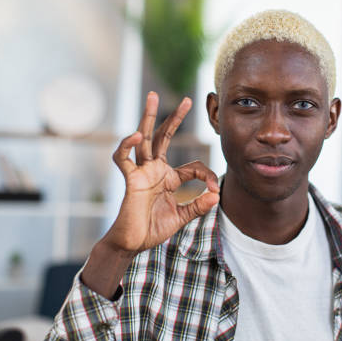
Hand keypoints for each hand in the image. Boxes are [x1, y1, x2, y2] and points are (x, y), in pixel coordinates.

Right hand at [105, 91, 219, 254]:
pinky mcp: (130, 180)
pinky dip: (127, 146)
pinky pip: (124, 159)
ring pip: (145, 139)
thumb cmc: (153, 228)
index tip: (216, 189)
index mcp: (169, 178)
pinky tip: (136, 135)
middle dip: (175, 118)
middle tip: (187, 100)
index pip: (194, 166)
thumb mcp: (182, 217)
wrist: (132, 243)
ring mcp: (142, 172)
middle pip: (165, 137)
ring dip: (148, 117)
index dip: (208, 176)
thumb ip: (198, 206)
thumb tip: (217, 195)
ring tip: (153, 97)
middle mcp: (155, 170)